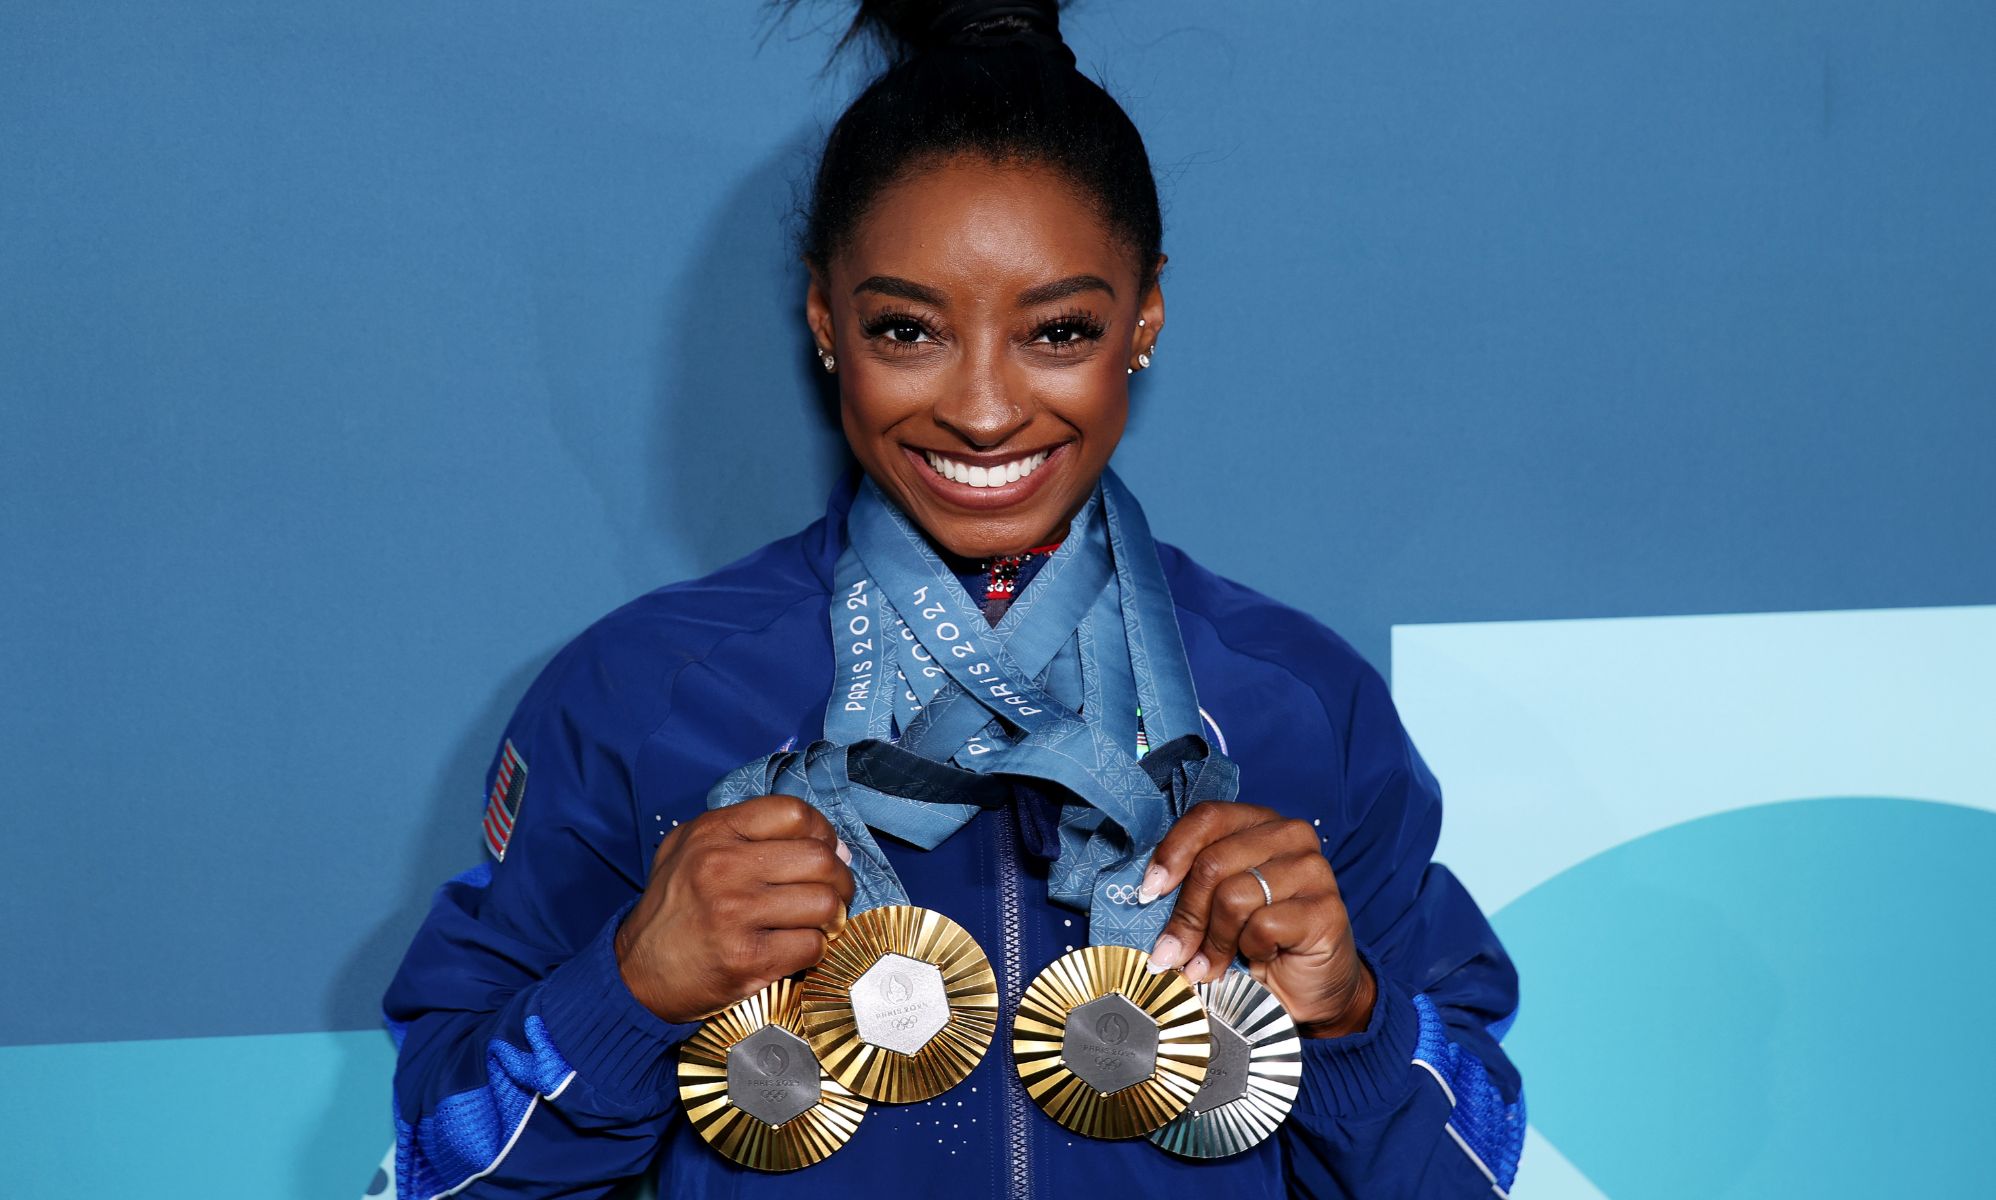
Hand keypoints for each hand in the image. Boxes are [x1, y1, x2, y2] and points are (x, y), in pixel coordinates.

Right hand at [614, 795, 854, 1023]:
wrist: (636, 972)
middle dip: (839, 879)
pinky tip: (797, 948)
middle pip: (820, 860)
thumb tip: (827, 843)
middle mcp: (724, 866)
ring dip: (830, 917)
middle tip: (834, 893)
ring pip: (824, 904)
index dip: (823, 832)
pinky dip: (815, 949)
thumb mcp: (690, 847)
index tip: (826, 851)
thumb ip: (747, 832)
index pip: (795, 814)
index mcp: (714, 832)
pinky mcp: (746, 958)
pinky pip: (812, 946)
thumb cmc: (674, 908)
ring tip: (817, 922)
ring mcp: (735, 913)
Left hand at [1140, 801, 1374, 1037]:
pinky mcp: (1325, 909)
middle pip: (1213, 863)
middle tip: (1172, 953)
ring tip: (1210, 965)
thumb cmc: (1257, 940)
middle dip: (1186, 916)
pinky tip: (1259, 958)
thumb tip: (1147, 893)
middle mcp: (1291, 835)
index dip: (1172, 853)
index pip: (1207, 817)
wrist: (1309, 986)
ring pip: (1233, 896)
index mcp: (1260, 822)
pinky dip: (1249, 949)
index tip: (1148, 892)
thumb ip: (1193, 883)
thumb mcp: (1217, 902)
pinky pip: (1262, 925)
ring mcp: (1313, 869)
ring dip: (1214, 941)